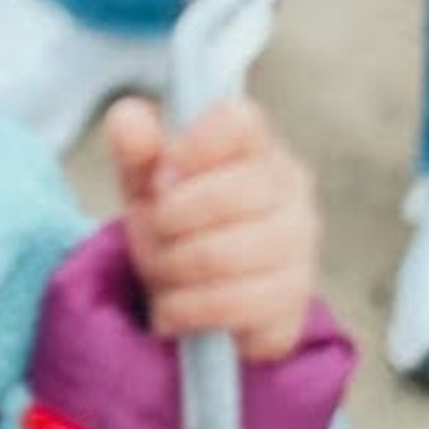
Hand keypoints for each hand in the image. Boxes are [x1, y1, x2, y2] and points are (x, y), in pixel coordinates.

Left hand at [103, 97, 316, 364]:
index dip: (193, 146)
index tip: (161, 176)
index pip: (239, 121)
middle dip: (168, 220)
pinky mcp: (293, 304)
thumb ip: (135, 145)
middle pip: (227, 195)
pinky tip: (172, 307)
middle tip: (150, 231)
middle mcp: (291, 192)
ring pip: (225, 254)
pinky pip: (234, 306)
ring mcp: (300, 249)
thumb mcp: (146, 179)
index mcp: (257, 147)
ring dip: (171, 267)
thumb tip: (128, 119)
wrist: (200, 292)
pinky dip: (185, 309)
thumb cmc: (176, 219)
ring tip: (159, 271)